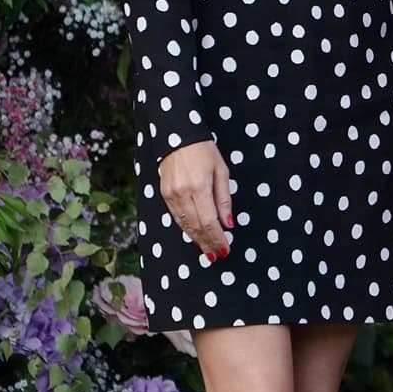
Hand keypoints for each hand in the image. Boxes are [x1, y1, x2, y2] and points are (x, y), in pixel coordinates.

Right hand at [158, 140, 232, 262]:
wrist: (176, 136)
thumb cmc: (204, 151)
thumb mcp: (221, 171)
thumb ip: (224, 199)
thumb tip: (228, 224)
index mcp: (199, 187)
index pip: (209, 222)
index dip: (217, 238)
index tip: (225, 249)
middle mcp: (182, 193)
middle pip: (196, 227)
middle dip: (207, 243)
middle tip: (217, 255)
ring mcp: (171, 194)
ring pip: (184, 224)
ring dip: (196, 239)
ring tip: (207, 251)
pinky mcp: (164, 194)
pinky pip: (175, 217)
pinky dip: (186, 228)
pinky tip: (194, 235)